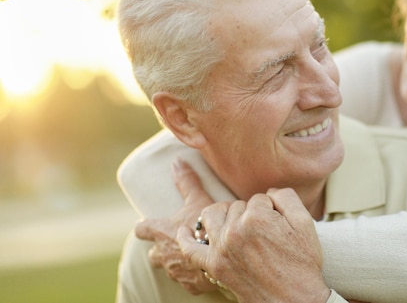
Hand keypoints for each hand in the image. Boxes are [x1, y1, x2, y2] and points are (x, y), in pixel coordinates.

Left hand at [135, 160, 217, 294]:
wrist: (224, 257)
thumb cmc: (208, 227)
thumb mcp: (198, 200)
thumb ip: (186, 182)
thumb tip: (177, 161)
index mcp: (161, 232)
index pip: (142, 229)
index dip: (144, 226)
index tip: (146, 224)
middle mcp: (163, 254)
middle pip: (153, 254)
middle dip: (160, 249)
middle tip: (174, 242)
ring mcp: (175, 272)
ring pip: (170, 268)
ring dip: (178, 261)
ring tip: (193, 254)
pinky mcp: (189, 286)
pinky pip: (188, 280)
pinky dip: (194, 273)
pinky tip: (205, 267)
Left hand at [178, 188, 331, 302]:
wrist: (295, 300)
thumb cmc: (302, 262)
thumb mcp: (304, 223)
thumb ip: (286, 197)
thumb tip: (268, 192)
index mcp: (258, 217)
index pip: (259, 199)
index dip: (270, 210)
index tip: (278, 226)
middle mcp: (235, 230)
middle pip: (236, 206)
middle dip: (249, 214)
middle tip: (263, 233)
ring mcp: (222, 249)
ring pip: (212, 216)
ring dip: (223, 216)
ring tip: (236, 225)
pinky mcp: (214, 266)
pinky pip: (190, 249)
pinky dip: (185, 238)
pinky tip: (185, 231)